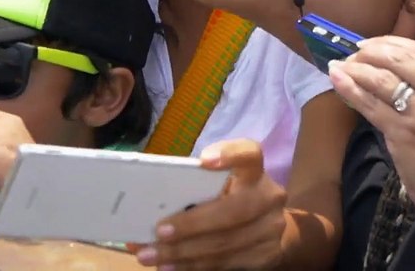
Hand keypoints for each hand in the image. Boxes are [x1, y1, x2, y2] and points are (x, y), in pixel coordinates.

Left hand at [132, 140, 286, 269]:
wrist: (266, 228)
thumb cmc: (229, 200)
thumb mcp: (218, 188)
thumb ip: (191, 191)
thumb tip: (143, 212)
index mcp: (253, 170)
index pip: (249, 154)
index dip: (230, 155)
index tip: (204, 159)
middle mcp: (268, 196)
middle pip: (234, 210)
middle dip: (193, 224)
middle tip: (160, 231)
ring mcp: (271, 228)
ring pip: (226, 243)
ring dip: (185, 252)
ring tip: (153, 256)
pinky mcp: (267, 255)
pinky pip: (226, 263)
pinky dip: (194, 266)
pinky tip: (172, 267)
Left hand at [328, 36, 414, 215]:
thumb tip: (387, 70)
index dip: (389, 42)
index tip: (369, 43)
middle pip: (398, 59)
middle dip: (370, 52)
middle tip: (352, 55)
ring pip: (381, 80)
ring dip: (355, 68)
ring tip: (339, 66)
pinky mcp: (402, 133)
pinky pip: (370, 105)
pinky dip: (350, 89)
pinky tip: (337, 80)